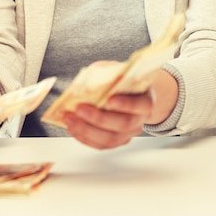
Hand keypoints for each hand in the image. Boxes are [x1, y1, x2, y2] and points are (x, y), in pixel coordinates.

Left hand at [63, 69, 178, 149]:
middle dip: (99, 118)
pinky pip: (101, 145)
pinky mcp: (116, 141)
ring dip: (87, 130)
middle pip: (122, 124)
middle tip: (79, 108)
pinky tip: (73, 127)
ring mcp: (129, 133)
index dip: (126, 104)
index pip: (140, 104)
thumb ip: (106, 74)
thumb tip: (87, 81)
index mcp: (145, 99)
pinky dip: (84, 137)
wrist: (130, 93)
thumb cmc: (121, 80)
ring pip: (110, 139)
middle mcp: (140, 120)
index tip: (109, 99)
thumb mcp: (116, 70)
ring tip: (70, 119)